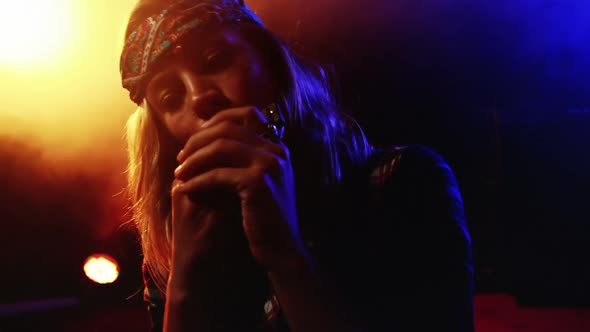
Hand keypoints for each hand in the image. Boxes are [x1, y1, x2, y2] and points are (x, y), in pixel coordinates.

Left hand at [173, 106, 307, 271]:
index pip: (241, 117)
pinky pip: (218, 175)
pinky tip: (184, 190)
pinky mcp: (259, 182)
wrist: (282, 251)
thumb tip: (205, 141)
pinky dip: (197, 181)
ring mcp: (270, 164)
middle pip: (227, 129)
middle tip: (180, 160)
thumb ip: (240, 160)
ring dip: (194, 160)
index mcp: (276, 147)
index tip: (191, 146)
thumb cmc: (263, 220)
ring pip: (220, 148)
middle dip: (197, 143)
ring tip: (178, 174)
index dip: (210, 127)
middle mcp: (276, 150)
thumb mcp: (254, 183)